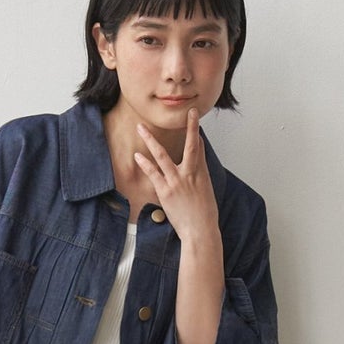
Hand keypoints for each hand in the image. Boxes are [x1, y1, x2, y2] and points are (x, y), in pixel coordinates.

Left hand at [132, 108, 220, 243]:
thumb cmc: (204, 216)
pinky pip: (153, 174)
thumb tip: (198, 165)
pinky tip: (138, 155)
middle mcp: (191, 174)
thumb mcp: (206, 193)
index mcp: (202, 174)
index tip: (193, 117)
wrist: (200, 231)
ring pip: (163, 155)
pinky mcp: (166, 191)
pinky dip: (145, 164)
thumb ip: (201, 177)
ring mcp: (177, 181)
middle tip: (188, 111)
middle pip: (190, 145)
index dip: (195, 132)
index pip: (199, 148)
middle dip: (190, 127)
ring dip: (150, 140)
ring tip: (141, 127)